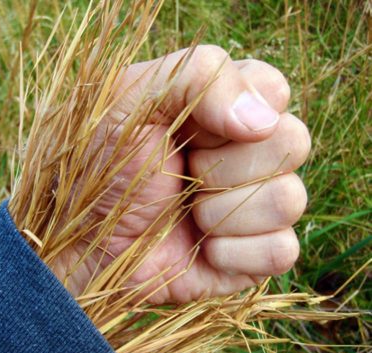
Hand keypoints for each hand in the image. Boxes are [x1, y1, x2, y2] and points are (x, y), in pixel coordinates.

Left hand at [52, 45, 310, 303]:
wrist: (80, 238)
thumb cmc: (98, 165)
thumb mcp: (130, 99)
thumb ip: (196, 76)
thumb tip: (263, 120)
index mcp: (225, 107)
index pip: (274, 90)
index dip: (235, 112)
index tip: (188, 130)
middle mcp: (248, 153)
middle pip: (292, 142)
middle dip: (225, 165)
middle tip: (181, 174)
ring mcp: (254, 206)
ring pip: (289, 199)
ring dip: (223, 210)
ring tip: (183, 213)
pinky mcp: (252, 255)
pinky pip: (281, 252)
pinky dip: (234, 253)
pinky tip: (199, 248)